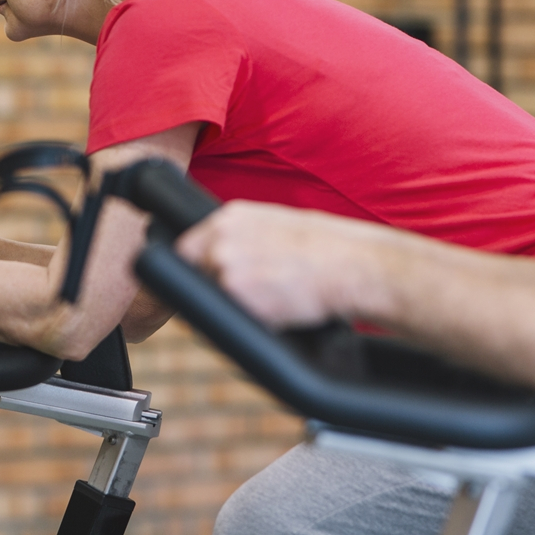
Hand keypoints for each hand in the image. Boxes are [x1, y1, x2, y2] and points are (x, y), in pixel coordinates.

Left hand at [175, 201, 348, 327]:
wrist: (347, 265)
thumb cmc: (324, 246)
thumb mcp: (275, 223)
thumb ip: (242, 235)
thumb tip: (223, 252)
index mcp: (229, 216)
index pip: (186, 245)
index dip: (198, 265)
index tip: (210, 276)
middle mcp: (220, 237)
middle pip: (192, 271)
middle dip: (211, 283)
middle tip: (247, 290)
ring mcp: (223, 266)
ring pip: (209, 295)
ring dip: (231, 301)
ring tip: (269, 296)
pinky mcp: (235, 294)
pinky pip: (229, 315)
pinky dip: (248, 317)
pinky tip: (275, 307)